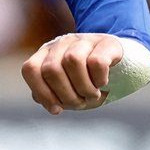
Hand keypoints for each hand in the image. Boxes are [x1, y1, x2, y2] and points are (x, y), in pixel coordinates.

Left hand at [20, 32, 148, 114]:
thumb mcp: (66, 90)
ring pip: (73, 60)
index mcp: (46, 54)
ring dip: (84, 87)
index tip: (57, 109)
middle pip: (52, 69)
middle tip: (81, 102)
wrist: (119, 65)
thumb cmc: (86, 81)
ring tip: (92, 94)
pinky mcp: (106, 42)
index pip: (30, 69)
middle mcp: (61, 44)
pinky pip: (97, 61)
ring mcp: (84, 39)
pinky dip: (99, 79)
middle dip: (66, 95)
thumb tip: (41, 99)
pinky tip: (102, 83)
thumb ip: (49, 94)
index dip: (42, 93)